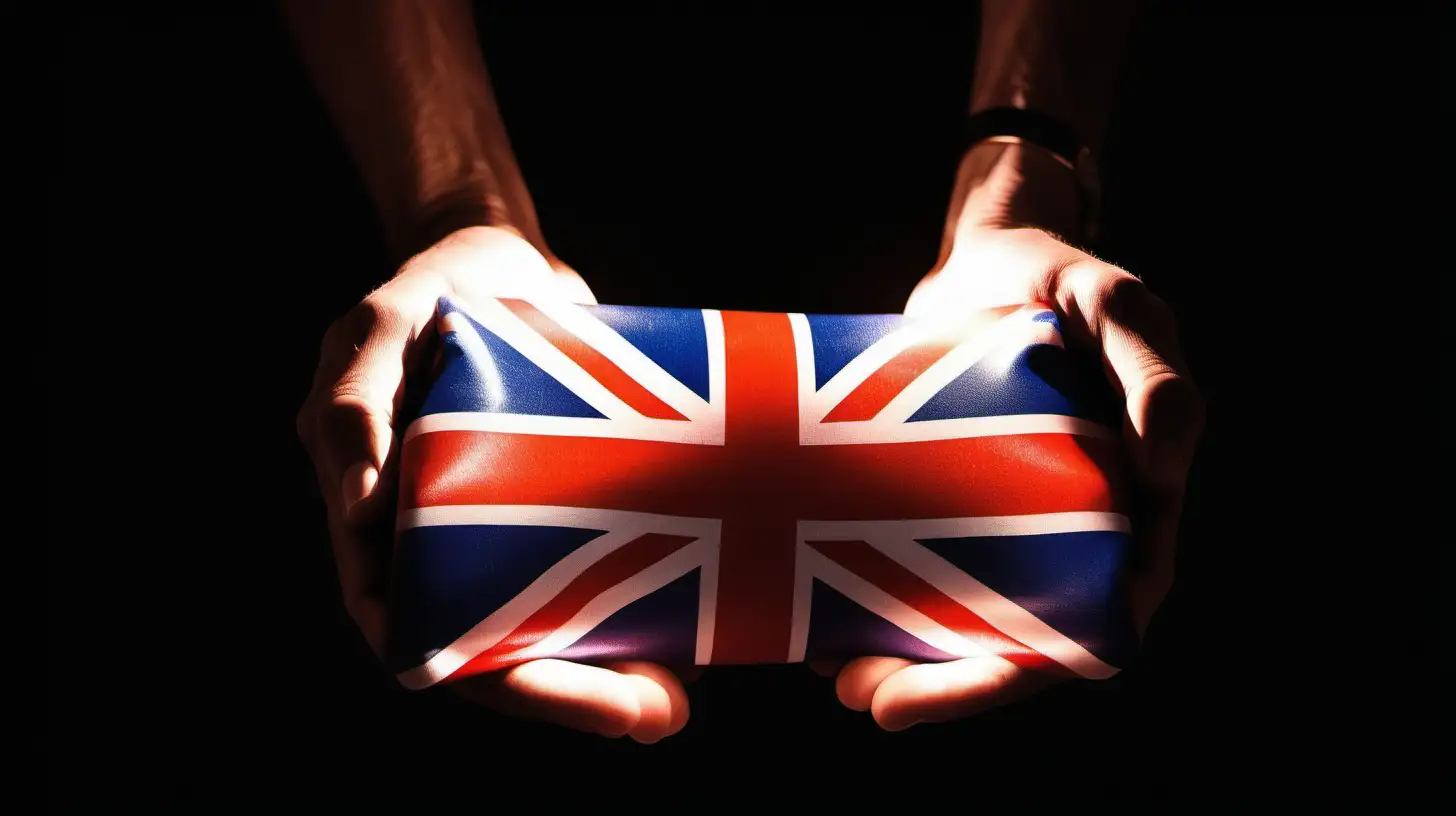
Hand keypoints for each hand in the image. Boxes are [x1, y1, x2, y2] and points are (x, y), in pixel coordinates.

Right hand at [297, 225, 690, 741]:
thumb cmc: (427, 291)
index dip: (499, 681)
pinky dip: (644, 610)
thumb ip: (354, 405)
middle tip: (657, 715)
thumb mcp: (379, 332)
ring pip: (557, 630)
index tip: (569, 700)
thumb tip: (358, 506)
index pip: (427, 638)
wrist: (499, 255)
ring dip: (614, 674)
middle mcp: (445, 550)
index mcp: (383, 533)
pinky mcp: (565, 504)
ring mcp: (509, 532)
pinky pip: (601, 570)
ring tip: (682, 698)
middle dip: (575, 696)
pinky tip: (706, 629)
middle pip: (501, 656)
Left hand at [825, 223, 1203, 730]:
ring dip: (895, 662)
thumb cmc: (1063, 278)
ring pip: (951, 622)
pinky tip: (806, 618)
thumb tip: (1169, 465)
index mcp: (1128, 516)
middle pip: (1009, 646)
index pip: (1093, 626)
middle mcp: (1063, 537)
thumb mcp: (1116, 309)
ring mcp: (999, 525)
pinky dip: (864, 602)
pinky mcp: (943, 503)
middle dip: (942, 687)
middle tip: (865, 698)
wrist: (987, 253)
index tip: (967, 685)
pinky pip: (907, 568)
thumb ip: (1154, 374)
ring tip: (827, 674)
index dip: (1031, 670)